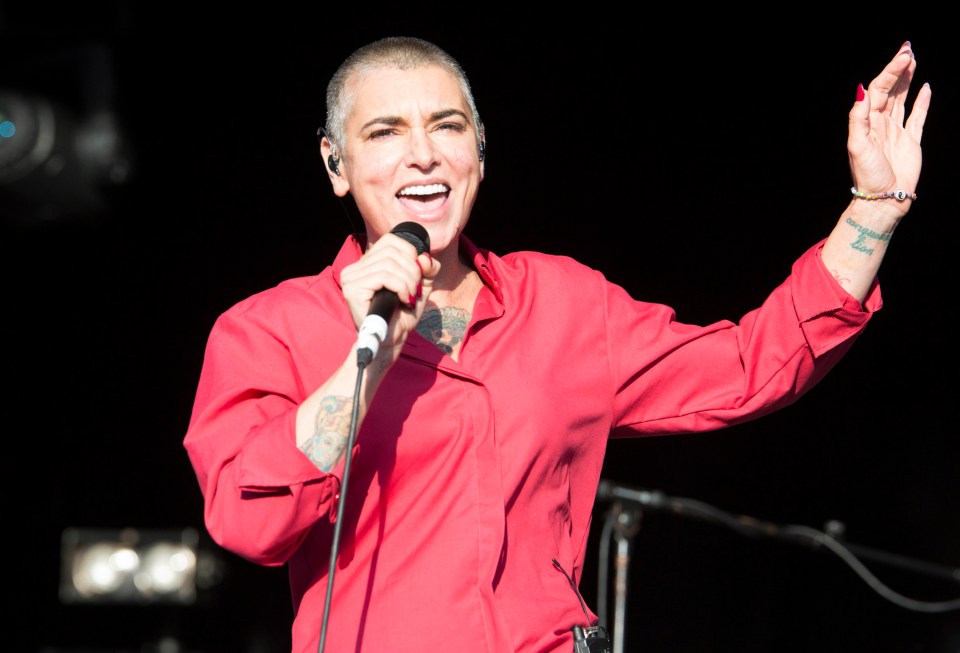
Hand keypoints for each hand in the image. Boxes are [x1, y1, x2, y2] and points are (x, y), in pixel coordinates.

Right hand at [340, 233, 439, 358]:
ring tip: (409, 298)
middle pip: (392, 251)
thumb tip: (425, 257)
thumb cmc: (402, 315)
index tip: (417, 275)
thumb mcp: (420, 287)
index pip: (390, 241)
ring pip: (389, 264)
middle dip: (412, 270)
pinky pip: (383, 276)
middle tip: (415, 291)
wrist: (390, 341)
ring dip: (408, 282)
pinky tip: (403, 300)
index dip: (410, 253)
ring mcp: (350, 278)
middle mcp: (355, 267)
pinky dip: (400, 287)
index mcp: (367, 263)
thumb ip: (427, 270)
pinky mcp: (352, 289)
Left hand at [847, 41, 930, 218]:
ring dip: (907, 79)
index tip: (903, 56)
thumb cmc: (867, 175)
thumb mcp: (857, 145)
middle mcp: (881, 124)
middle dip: (898, 69)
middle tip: (908, 48)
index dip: (890, 71)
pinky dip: (922, 102)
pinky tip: (925, 88)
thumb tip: (862, 89)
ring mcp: (897, 131)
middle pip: (891, 90)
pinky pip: (918, 117)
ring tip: (913, 59)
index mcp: (868, 122)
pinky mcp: (911, 141)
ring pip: (903, 99)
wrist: (883, 199)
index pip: (879, 89)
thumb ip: (858, 117)